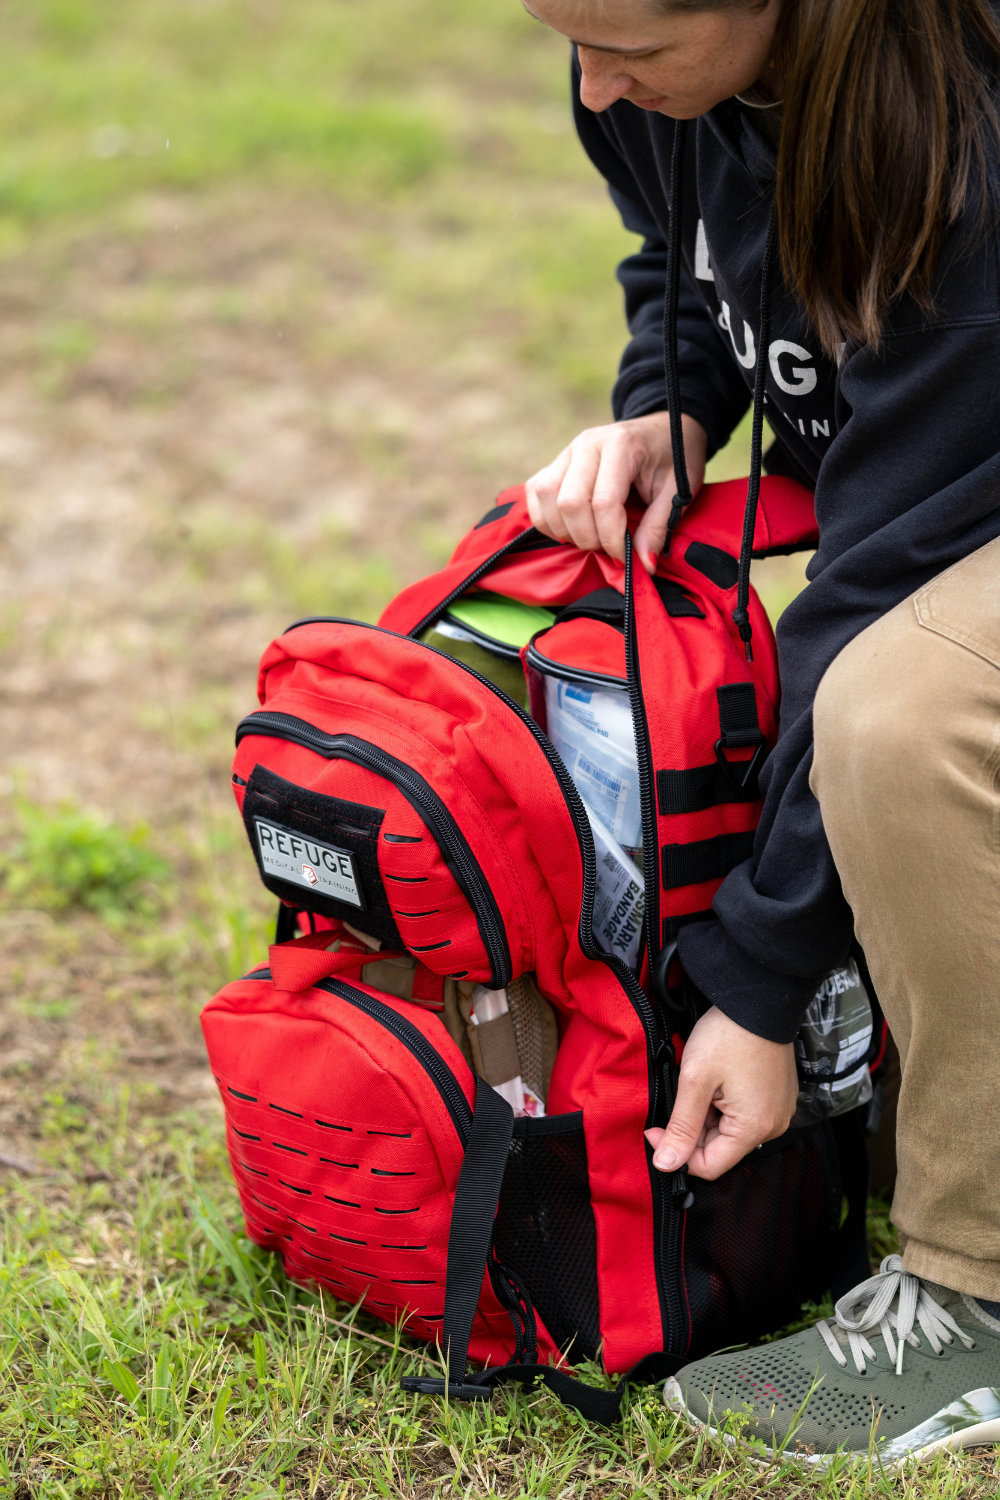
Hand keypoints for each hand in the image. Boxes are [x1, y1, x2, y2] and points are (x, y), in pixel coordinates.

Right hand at [525, 411, 707, 574]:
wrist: (661, 429)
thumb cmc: (673, 457)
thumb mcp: (679, 490)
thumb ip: (659, 526)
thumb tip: (643, 564)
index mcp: (621, 445)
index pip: (604, 502)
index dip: (612, 539)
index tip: (625, 557)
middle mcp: (587, 444)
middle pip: (569, 503)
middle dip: (588, 537)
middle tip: (608, 547)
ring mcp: (567, 451)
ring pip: (546, 498)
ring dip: (565, 530)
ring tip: (591, 537)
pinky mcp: (556, 462)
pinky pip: (535, 493)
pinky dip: (546, 519)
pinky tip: (570, 528)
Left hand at [644, 1006, 798, 1179]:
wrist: (759, 1000)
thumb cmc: (729, 1034)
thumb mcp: (695, 1080)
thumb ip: (681, 1126)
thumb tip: (666, 1164)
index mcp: (754, 1127)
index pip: (708, 1166)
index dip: (676, 1153)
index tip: (654, 1129)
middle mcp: (772, 1126)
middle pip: (719, 1148)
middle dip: (692, 1128)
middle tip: (680, 1095)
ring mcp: (777, 1111)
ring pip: (728, 1131)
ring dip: (706, 1114)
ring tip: (701, 1082)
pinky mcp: (776, 1098)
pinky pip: (743, 1115)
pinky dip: (722, 1104)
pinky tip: (715, 1081)